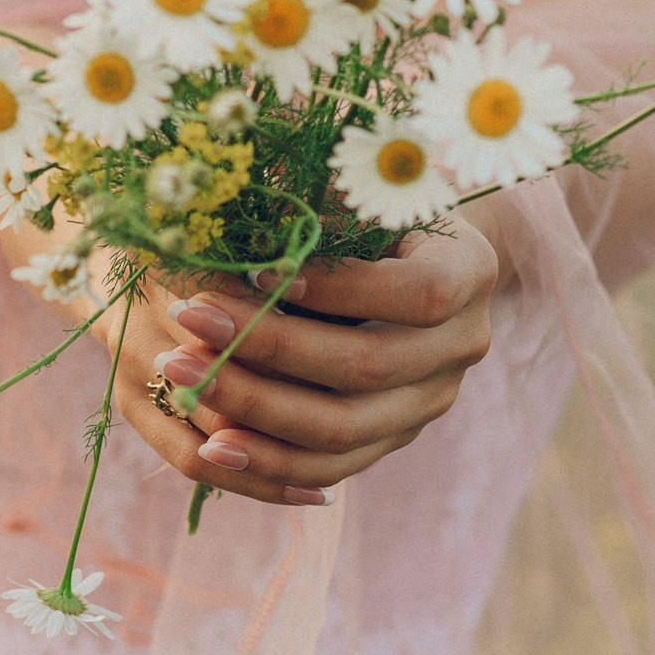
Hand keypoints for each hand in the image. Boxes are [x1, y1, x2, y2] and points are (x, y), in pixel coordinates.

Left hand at [102, 214, 498, 510]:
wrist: (409, 251)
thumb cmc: (371, 202)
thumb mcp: (358, 188)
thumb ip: (319, 209)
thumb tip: (234, 229)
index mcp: (470, 271)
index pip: (416, 294)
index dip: (341, 290)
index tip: (258, 271)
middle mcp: (463, 344)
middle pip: (368, 367)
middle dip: (269, 348)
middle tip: (188, 320)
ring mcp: (431, 401)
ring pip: (345, 430)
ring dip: (256, 410)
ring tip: (184, 380)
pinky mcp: (395, 437)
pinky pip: (333, 466)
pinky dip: (271, 460)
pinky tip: (214, 446)